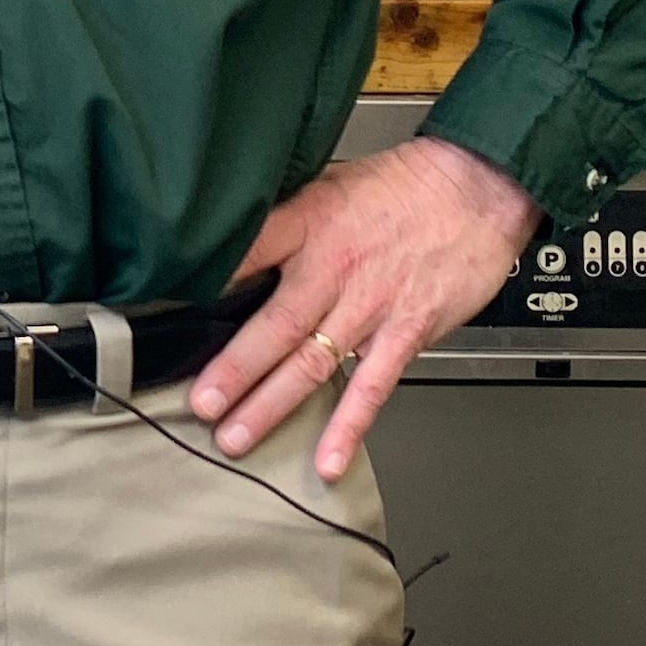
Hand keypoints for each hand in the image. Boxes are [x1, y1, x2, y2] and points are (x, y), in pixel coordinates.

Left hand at [187, 136, 538, 480]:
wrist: (478, 187)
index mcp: (308, 224)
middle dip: (232, 370)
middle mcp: (334, 268)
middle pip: (273, 326)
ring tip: (235, 437)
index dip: (206, 283)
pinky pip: (373, 386)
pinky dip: (349, 426)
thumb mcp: (327, 185)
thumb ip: (283, 223)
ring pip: (312, 363)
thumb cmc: (403, 187)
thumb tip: (232, 250)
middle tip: (200, 403)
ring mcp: (371, 305)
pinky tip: (327, 459)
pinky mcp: (408, 332)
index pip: (246, 252)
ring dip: (271, 404)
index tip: (166, 316)